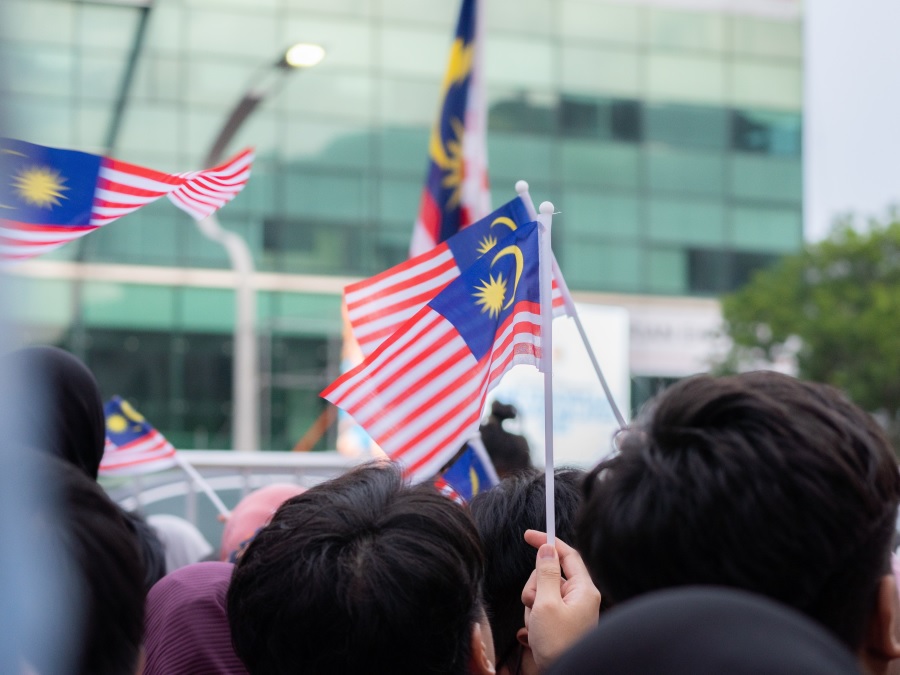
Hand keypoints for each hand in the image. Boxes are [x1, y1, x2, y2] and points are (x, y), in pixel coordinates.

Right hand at [521, 529, 600, 671]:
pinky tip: (535, 633)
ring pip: (542, 592)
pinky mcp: (561, 622)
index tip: (529, 535)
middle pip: (550, 574)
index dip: (548, 542)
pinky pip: (542, 609)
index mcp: (583, 590)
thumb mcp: (546, 604)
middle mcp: (580, 598)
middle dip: (535, 586)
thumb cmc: (558, 644)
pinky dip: (534, 618)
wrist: (566, 674)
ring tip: (536, 624)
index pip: (567, 555)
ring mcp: (570, 611)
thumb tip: (547, 549)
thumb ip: (546, 573)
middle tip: (534, 604)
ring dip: (533, 606)